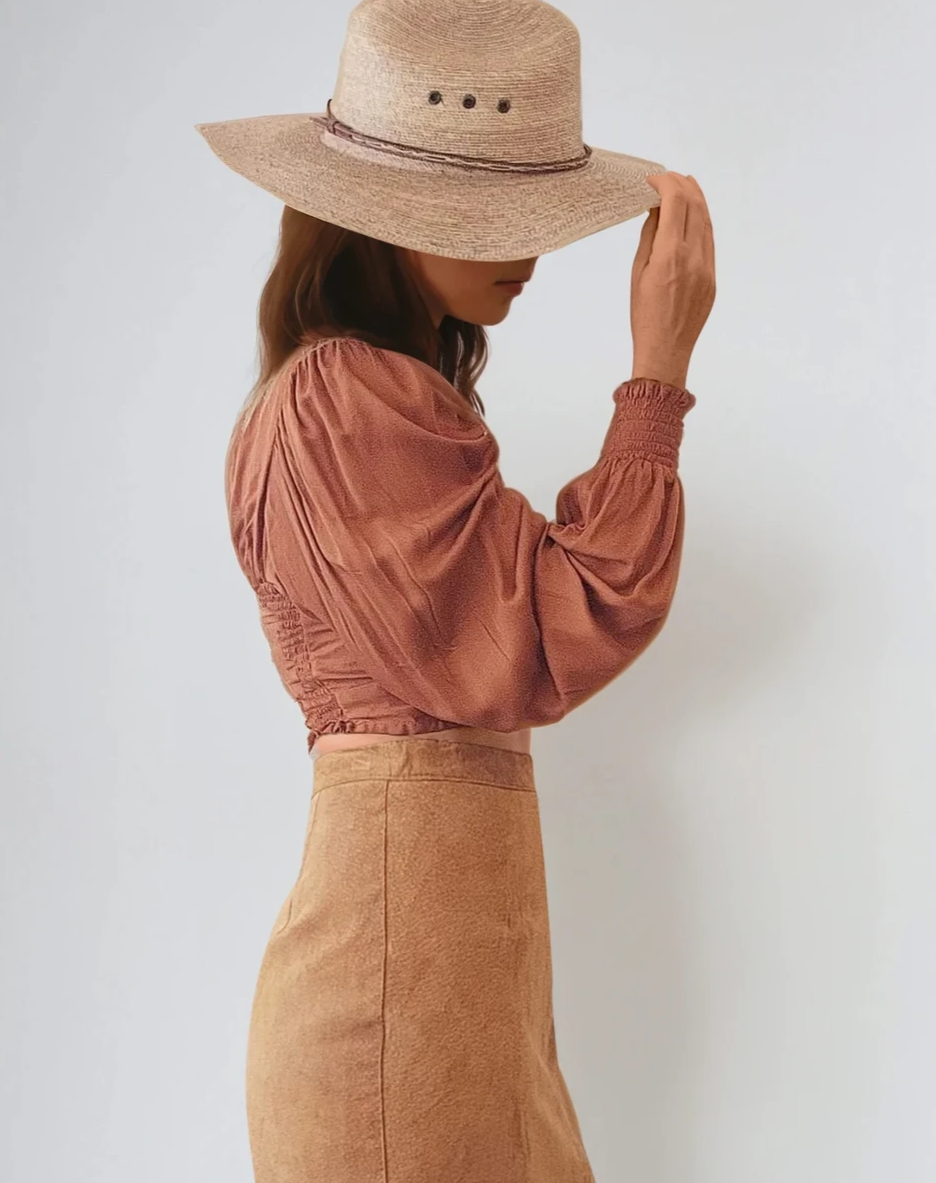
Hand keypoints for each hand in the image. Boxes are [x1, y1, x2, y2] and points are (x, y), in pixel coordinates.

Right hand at [630, 172, 715, 386]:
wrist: (666, 350)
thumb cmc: (644, 316)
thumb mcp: (638, 272)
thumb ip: (650, 236)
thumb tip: (656, 209)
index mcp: (670, 256)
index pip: (675, 203)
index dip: (665, 183)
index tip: (653, 180)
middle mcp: (693, 257)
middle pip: (694, 206)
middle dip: (682, 185)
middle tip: (668, 178)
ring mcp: (707, 267)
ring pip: (706, 221)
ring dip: (696, 199)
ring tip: (684, 186)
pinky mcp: (713, 277)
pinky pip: (710, 240)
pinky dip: (701, 221)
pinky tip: (692, 216)